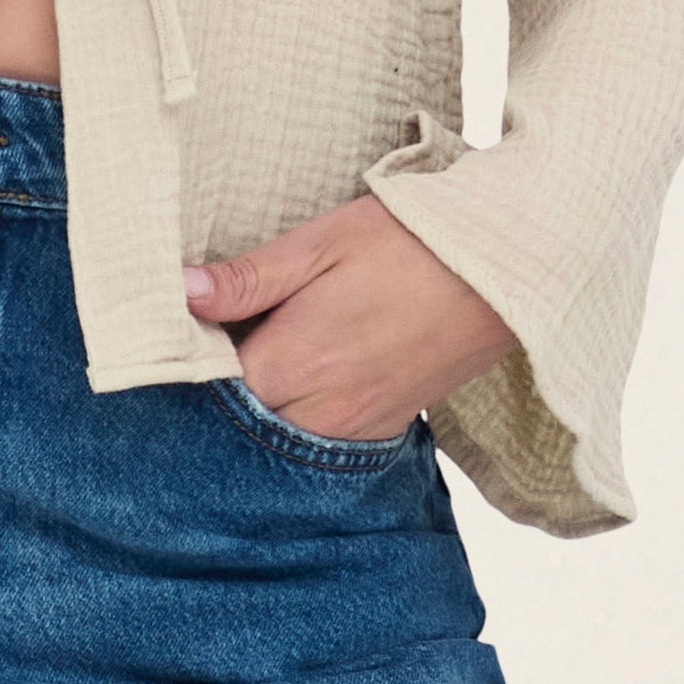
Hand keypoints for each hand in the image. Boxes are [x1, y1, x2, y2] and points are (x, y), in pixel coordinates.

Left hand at [183, 196, 514, 442]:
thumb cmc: (411, 244)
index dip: (189, 352)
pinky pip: (318, 439)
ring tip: (267, 348)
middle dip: (220, 383)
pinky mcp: (383, 431)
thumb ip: (247, 278)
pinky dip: (299, 414)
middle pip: (236, 417)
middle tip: (222, 333)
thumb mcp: (321, 243)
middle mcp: (318, 413)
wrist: (503, 271)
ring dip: (260, 401)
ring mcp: (353, 430)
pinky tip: (305, 372)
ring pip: (275, 434)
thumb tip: (179, 291)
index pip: (205, 382)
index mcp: (293, 363)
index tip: (186, 321)